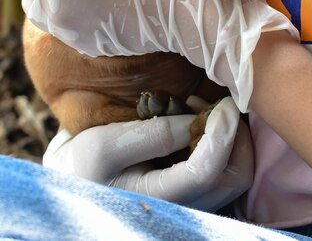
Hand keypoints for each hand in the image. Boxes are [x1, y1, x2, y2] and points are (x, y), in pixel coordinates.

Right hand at [42, 97, 252, 211]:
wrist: (75, 180)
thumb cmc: (83, 162)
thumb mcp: (106, 143)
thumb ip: (154, 134)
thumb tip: (197, 121)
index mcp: (158, 198)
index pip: (207, 172)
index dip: (222, 134)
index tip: (224, 103)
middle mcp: (182, 208)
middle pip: (234, 177)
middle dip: (235, 135)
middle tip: (213, 104)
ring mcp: (191, 203)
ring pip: (236, 175)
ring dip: (231, 137)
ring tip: (201, 109)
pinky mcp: (194, 193)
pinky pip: (226, 170)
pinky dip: (224, 143)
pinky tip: (199, 122)